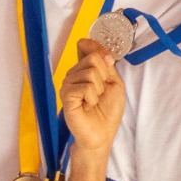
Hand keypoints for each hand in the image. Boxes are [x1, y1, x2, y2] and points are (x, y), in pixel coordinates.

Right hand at [61, 39, 122, 153]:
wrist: (101, 134)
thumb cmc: (108, 111)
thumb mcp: (115, 84)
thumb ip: (108, 66)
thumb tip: (101, 53)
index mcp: (86, 69)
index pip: (86, 46)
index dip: (98, 48)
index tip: (109, 61)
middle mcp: (74, 74)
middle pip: (93, 58)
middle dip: (105, 77)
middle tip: (101, 93)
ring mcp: (68, 84)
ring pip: (91, 72)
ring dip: (99, 90)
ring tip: (93, 101)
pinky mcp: (65, 95)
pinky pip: (85, 86)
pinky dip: (92, 98)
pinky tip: (87, 106)